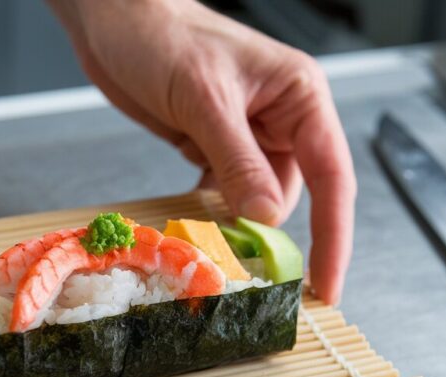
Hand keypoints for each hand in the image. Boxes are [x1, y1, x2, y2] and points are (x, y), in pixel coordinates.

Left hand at [49, 0, 355, 303]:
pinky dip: (214, 213)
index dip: (334, 235)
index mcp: (299, 96)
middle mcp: (281, 118)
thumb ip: (238, 161)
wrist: (111, 20)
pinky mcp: (213, 146)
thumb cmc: (160, 35)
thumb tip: (268, 218)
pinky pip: (226, 193)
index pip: (332, 176)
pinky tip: (197, 222)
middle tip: (252, 275)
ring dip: (238, 225)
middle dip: (274, 234)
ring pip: (258, 199)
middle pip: (296, 195)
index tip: (327, 283)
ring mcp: (246, 134)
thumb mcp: (203, 99)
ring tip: (215, 248)